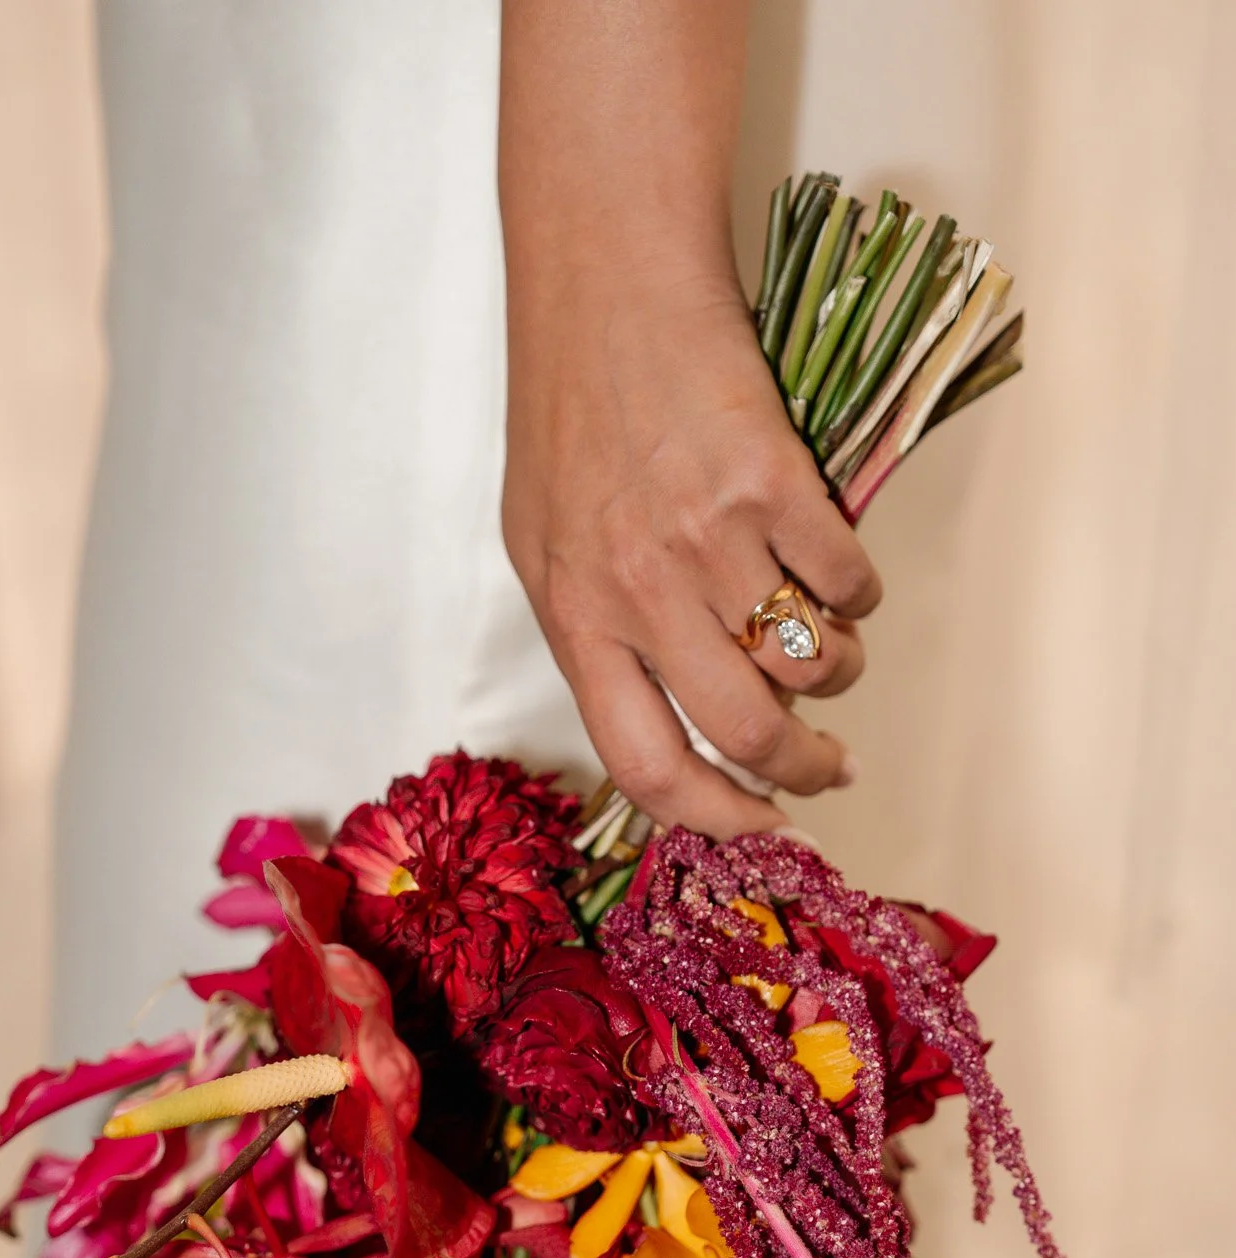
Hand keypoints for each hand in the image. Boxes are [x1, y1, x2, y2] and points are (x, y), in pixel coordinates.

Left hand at [503, 263, 880, 836]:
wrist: (607, 277)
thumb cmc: (572, 408)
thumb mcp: (546, 540)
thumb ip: (601, 632)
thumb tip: (674, 723)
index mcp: (574, 618)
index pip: (646, 767)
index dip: (716, 820)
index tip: (764, 832)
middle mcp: (637, 592)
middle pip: (746, 734)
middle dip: (805, 769)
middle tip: (830, 765)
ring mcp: (706, 539)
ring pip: (809, 662)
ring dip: (836, 671)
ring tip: (830, 646)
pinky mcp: (773, 481)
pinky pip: (847, 582)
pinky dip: (859, 594)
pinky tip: (841, 571)